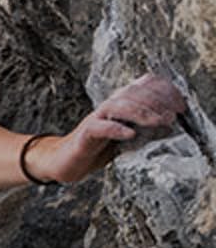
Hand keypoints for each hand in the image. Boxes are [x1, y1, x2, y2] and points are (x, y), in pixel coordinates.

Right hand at [33, 72, 185, 183]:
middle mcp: (109, 106)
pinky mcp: (84, 135)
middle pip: (134, 92)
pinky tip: (130, 135)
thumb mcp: (130, 136)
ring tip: (159, 122)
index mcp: (121, 103)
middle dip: (158, 102)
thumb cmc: (99, 148)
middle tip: (174, 115)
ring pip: (118, 106)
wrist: (65, 162)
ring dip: (142, 113)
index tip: (181, 106)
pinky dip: (116, 129)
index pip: (144, 85)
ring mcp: (96, 119)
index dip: (165, 91)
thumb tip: (171, 125)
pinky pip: (99, 127)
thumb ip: (147, 128)